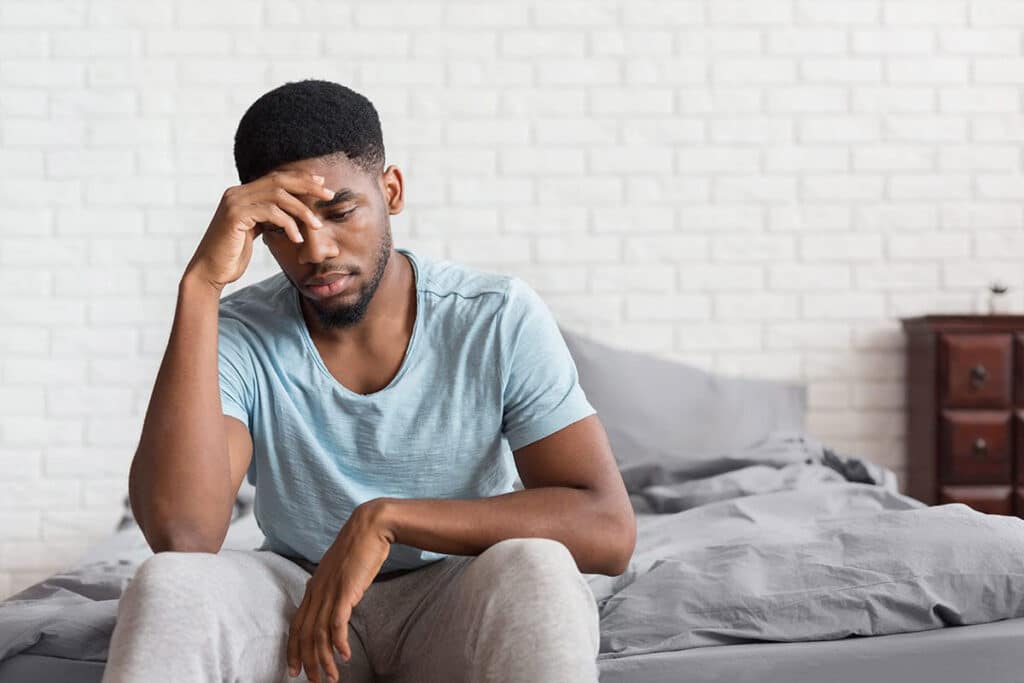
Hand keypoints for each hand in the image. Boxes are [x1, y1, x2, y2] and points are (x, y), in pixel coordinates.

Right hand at [184, 170, 335, 290]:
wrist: (210, 271)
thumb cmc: (233, 255)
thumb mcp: (255, 231)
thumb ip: (268, 217)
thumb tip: (291, 213)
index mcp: (242, 194)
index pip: (276, 178)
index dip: (301, 179)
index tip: (322, 185)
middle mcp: (237, 193)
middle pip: (279, 180)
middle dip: (307, 186)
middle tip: (329, 195)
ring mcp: (234, 202)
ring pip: (278, 195)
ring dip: (302, 209)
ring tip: (317, 225)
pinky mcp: (235, 216)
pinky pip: (270, 213)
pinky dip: (288, 224)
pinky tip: (297, 239)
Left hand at [287, 500, 393, 682]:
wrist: (370, 526)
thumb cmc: (358, 547)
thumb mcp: (339, 570)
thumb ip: (333, 586)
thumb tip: (334, 600)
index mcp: (313, 587)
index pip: (296, 624)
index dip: (293, 649)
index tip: (294, 669)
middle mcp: (316, 591)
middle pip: (305, 635)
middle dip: (308, 662)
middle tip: (314, 681)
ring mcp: (330, 591)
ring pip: (320, 634)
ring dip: (324, 659)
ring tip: (332, 677)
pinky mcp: (346, 590)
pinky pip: (338, 623)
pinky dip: (339, 642)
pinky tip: (345, 655)